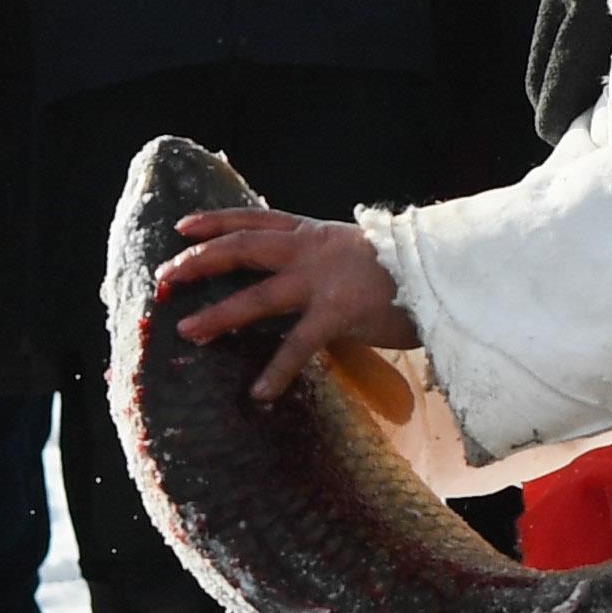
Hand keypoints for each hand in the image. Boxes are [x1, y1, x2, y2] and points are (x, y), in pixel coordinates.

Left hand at [154, 206, 421, 404]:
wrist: (447, 275)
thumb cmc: (407, 270)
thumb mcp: (358, 252)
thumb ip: (326, 261)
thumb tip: (303, 277)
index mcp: (315, 233)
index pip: (255, 219)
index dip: (216, 222)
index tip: (181, 228)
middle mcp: (312, 250)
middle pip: (243, 248)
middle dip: (199, 262)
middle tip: (164, 279)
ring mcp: (323, 281)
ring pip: (257, 296)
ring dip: (218, 314)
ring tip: (186, 330)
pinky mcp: (340, 313)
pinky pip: (299, 346)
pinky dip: (277, 372)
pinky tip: (258, 394)